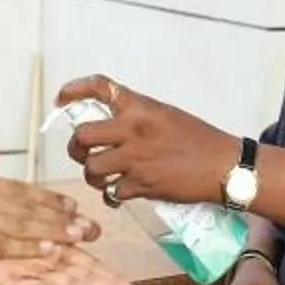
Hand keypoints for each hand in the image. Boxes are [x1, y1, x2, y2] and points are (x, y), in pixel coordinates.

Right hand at [0, 154, 97, 264]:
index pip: (19, 188)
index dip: (48, 198)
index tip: (71, 205)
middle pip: (27, 206)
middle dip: (60, 217)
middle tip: (89, 226)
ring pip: (20, 224)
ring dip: (53, 232)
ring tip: (80, 239)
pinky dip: (26, 247)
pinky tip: (48, 252)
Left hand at [55, 75, 236, 207]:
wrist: (223, 166)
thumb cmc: (199, 139)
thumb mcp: (166, 115)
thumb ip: (137, 117)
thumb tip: (111, 125)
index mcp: (140, 107)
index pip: (99, 88)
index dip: (73, 90)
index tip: (61, 99)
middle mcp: (133, 130)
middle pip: (83, 136)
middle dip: (76, 147)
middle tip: (82, 152)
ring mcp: (135, 159)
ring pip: (91, 168)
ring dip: (92, 175)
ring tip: (102, 177)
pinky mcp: (142, 186)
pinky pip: (111, 193)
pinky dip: (111, 196)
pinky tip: (118, 195)